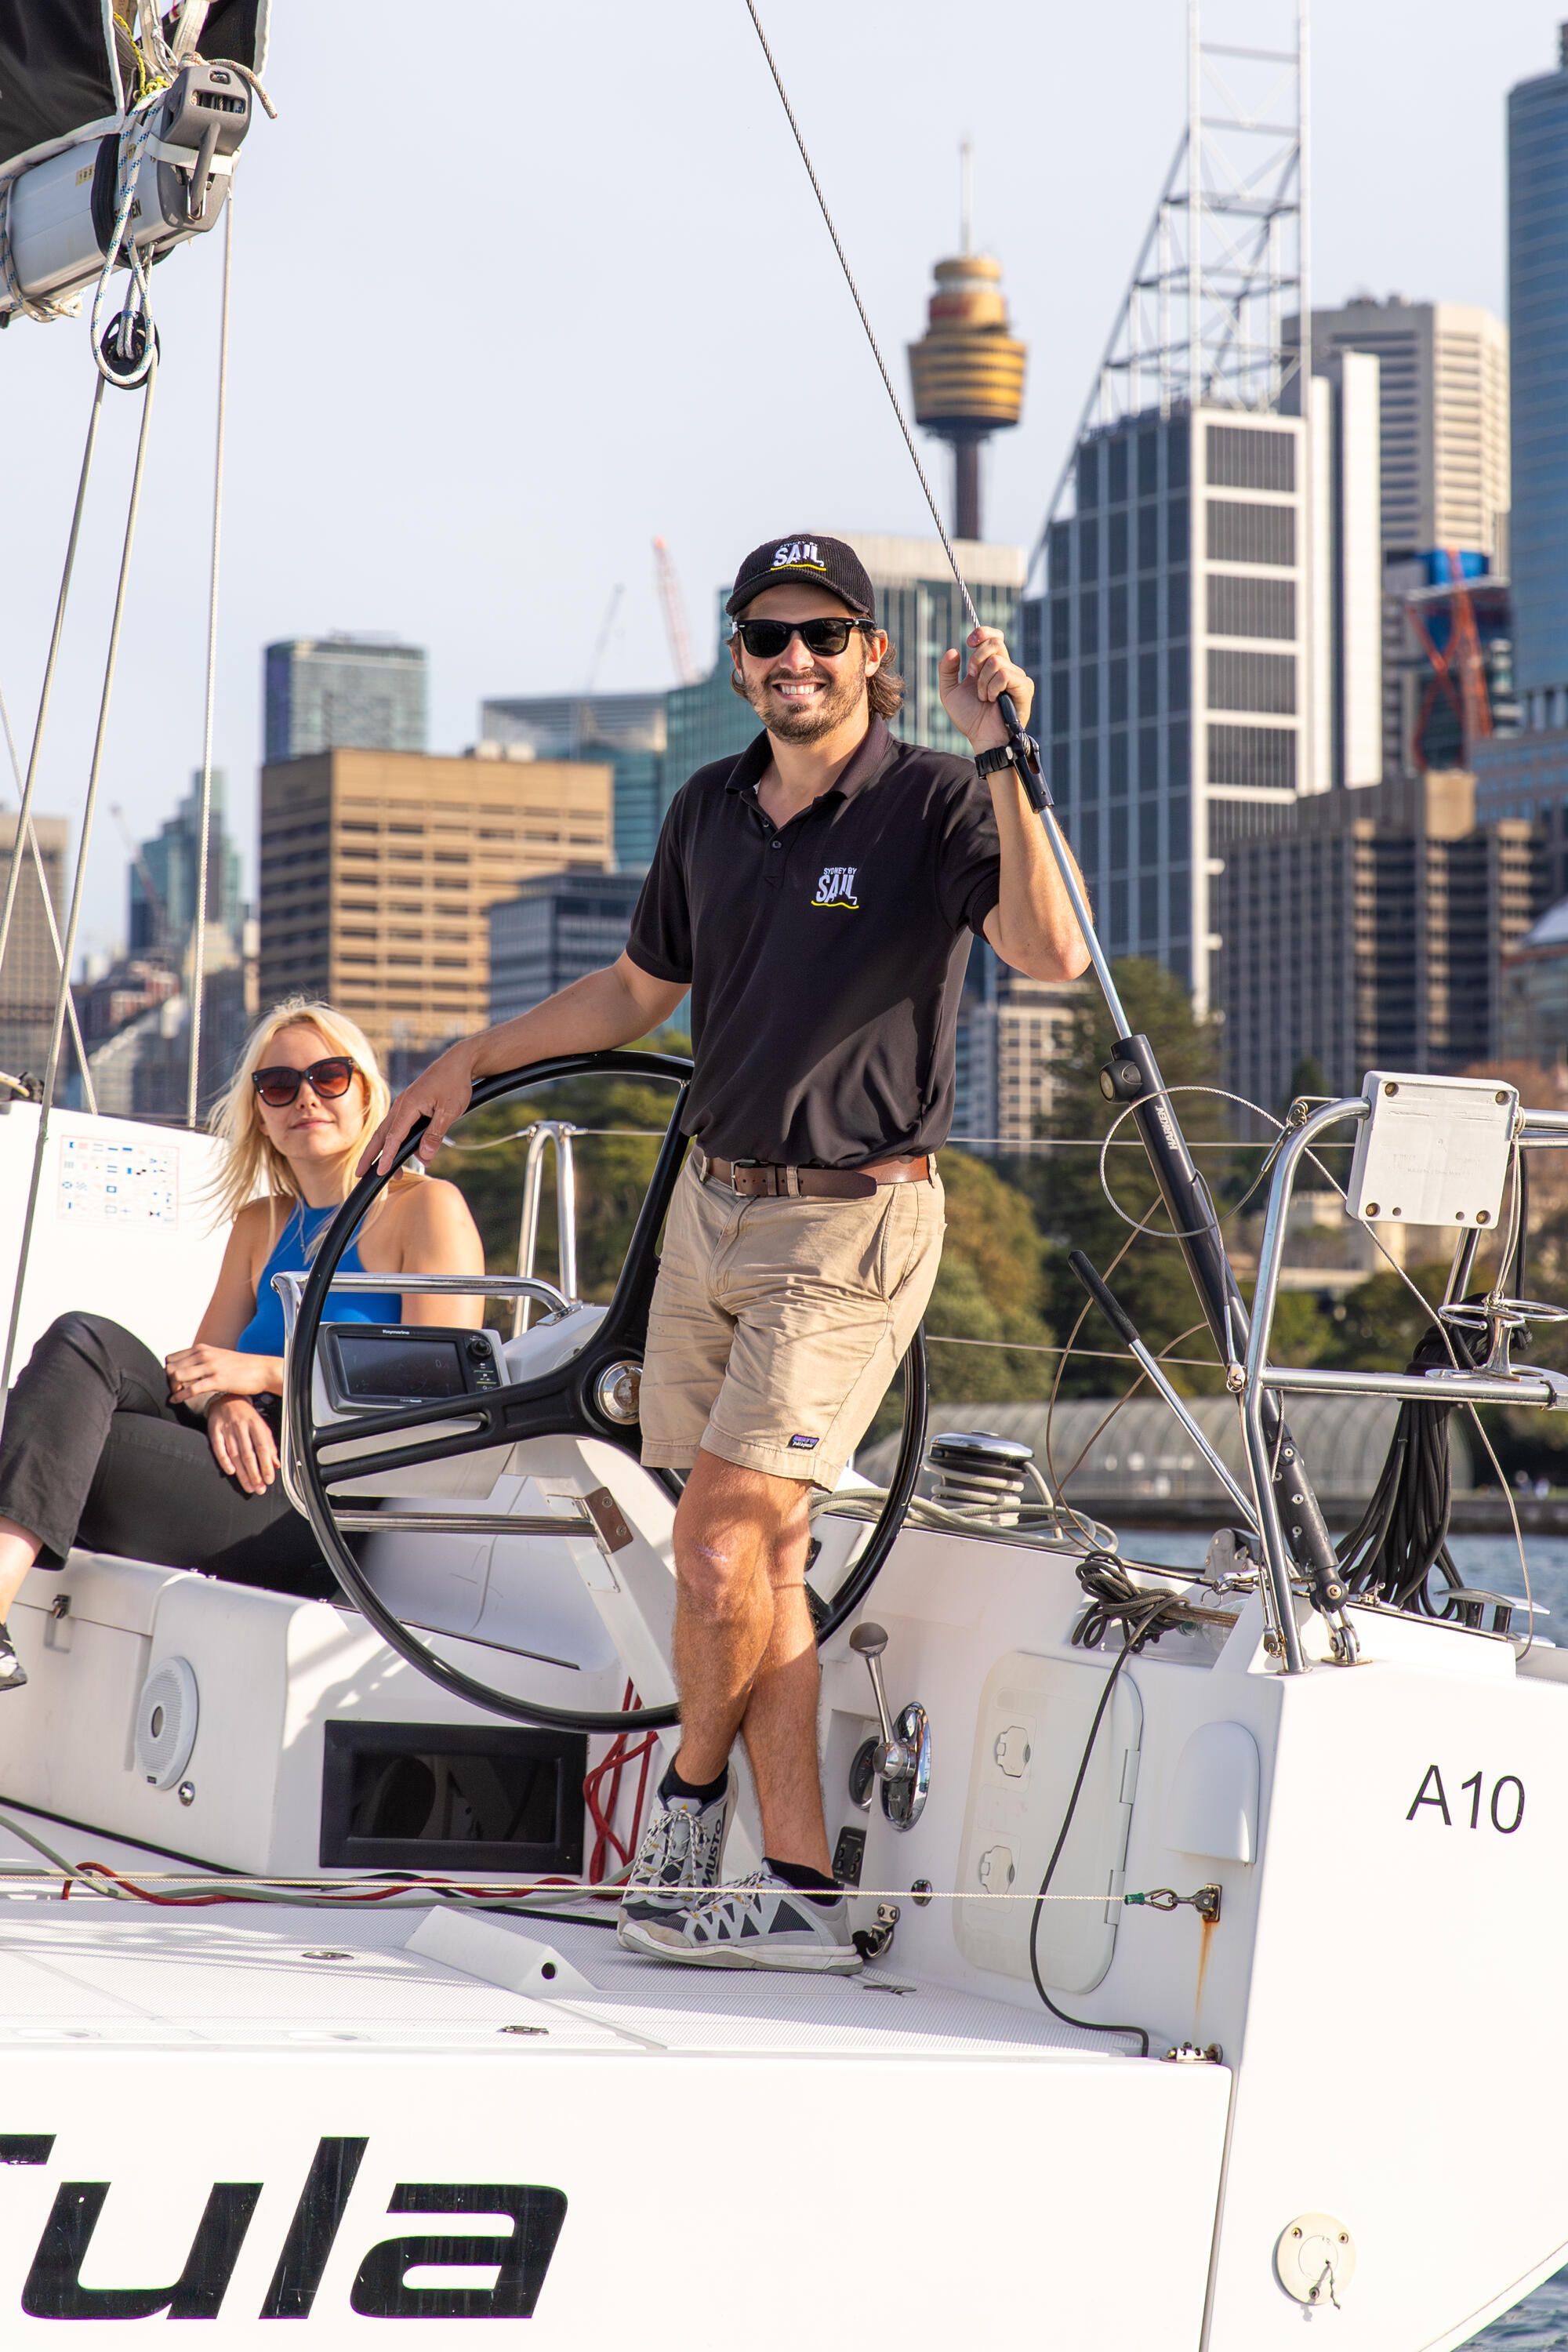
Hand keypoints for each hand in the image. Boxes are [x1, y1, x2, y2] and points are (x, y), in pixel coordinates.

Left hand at [166, 1343, 274, 1405]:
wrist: (262, 1370)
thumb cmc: (240, 1366)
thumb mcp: (217, 1356)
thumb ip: (201, 1359)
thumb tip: (186, 1369)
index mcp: (202, 1349)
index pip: (171, 1358)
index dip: (169, 1370)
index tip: (174, 1380)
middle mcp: (204, 1355)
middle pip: (171, 1368)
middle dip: (169, 1380)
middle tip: (175, 1389)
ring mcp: (210, 1367)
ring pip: (178, 1377)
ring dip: (173, 1388)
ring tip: (177, 1394)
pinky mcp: (217, 1381)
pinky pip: (191, 1389)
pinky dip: (180, 1397)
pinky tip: (176, 1401)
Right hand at [207, 1395, 277, 1494]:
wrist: (226, 1399)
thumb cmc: (247, 1416)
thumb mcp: (261, 1427)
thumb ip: (269, 1445)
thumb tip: (276, 1464)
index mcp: (256, 1424)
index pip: (262, 1447)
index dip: (266, 1464)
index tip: (269, 1479)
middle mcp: (241, 1426)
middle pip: (248, 1454)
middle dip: (254, 1474)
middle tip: (259, 1489)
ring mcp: (227, 1428)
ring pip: (234, 1454)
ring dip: (242, 1473)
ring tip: (248, 1487)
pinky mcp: (214, 1431)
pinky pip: (219, 1448)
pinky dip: (224, 1461)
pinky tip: (231, 1472)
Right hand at [360, 1038, 477, 1177]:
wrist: (459, 1062)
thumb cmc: (455, 1083)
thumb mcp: (449, 1111)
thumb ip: (435, 1134)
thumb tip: (424, 1156)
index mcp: (409, 1105)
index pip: (394, 1136)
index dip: (387, 1156)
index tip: (380, 1172)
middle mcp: (402, 1104)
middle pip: (381, 1134)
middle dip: (369, 1155)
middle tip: (360, 1174)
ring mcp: (405, 1104)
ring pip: (389, 1131)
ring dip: (385, 1151)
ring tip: (388, 1172)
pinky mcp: (411, 1105)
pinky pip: (400, 1126)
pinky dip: (398, 1141)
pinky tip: (409, 1153)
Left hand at [938, 625, 1033, 752]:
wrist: (982, 737)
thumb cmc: (969, 718)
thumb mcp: (949, 692)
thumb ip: (946, 671)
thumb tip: (953, 650)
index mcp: (990, 666)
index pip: (994, 637)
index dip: (983, 632)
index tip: (969, 641)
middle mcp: (1006, 668)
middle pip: (995, 642)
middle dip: (977, 658)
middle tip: (972, 677)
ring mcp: (1017, 677)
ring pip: (996, 661)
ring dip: (983, 681)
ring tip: (984, 698)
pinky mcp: (1024, 686)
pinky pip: (1004, 674)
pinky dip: (993, 687)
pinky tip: (993, 700)